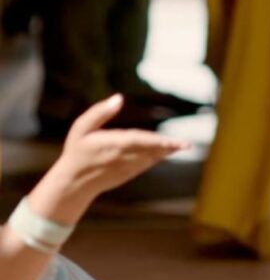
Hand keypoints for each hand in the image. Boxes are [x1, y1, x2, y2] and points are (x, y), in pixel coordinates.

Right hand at [52, 94, 187, 199]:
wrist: (74, 182)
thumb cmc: (77, 150)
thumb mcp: (81, 127)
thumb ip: (99, 112)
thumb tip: (119, 98)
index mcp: (112, 144)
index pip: (137, 141)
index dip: (154, 141)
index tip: (169, 141)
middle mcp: (122, 157)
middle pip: (148, 150)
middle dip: (167, 147)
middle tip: (185, 144)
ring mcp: (127, 167)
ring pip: (151, 158)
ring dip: (167, 152)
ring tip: (183, 146)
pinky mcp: (129, 173)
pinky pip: (147, 164)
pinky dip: (159, 157)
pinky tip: (170, 150)